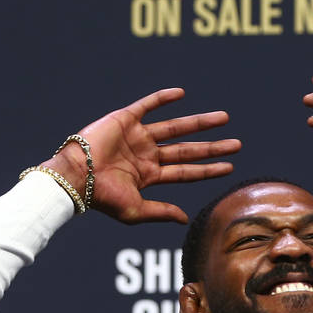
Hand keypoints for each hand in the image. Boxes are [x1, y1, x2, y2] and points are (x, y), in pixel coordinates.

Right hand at [41, 89, 240, 223]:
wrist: (76, 176)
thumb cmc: (102, 198)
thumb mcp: (136, 210)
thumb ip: (161, 212)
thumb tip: (186, 219)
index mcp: (149, 175)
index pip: (186, 172)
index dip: (208, 169)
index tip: (230, 166)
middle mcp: (147, 155)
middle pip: (187, 149)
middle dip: (212, 147)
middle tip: (237, 144)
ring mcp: (137, 136)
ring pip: (175, 127)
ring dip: (199, 123)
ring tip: (224, 118)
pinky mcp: (125, 119)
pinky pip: (147, 105)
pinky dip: (163, 98)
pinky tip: (181, 94)